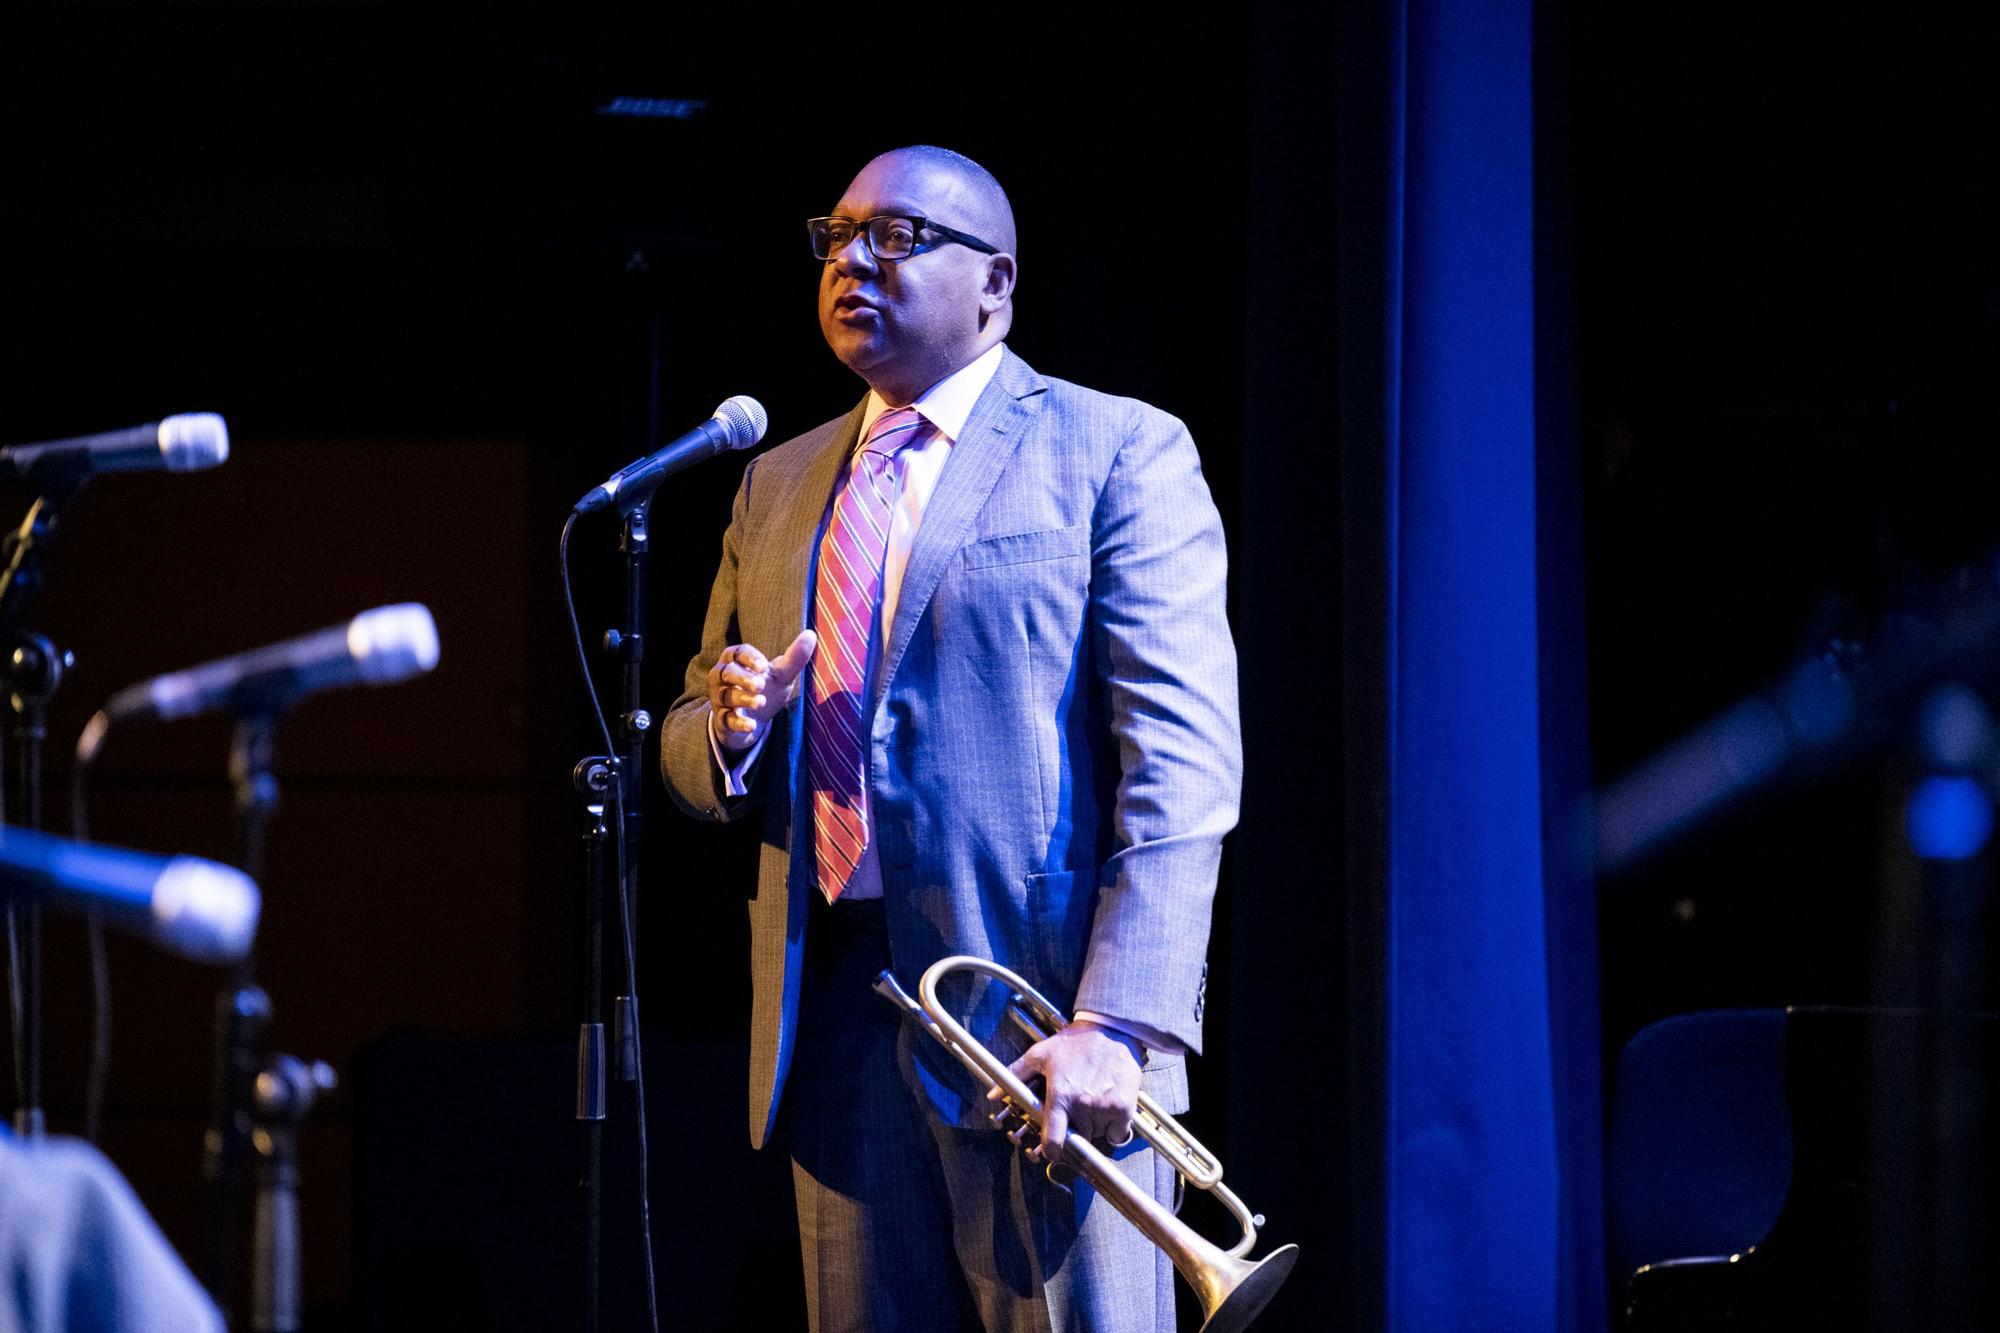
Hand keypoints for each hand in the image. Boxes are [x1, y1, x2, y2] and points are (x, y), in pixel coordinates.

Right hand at [708, 631, 815, 751]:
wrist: (755, 721)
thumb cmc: (766, 690)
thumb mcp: (781, 675)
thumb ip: (794, 658)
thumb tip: (811, 634)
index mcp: (736, 661)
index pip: (737, 652)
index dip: (749, 658)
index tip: (764, 667)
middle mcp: (723, 678)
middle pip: (726, 672)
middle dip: (743, 678)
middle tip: (760, 685)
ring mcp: (720, 700)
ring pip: (726, 696)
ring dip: (743, 699)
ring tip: (760, 702)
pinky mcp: (722, 721)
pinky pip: (725, 720)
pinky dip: (738, 722)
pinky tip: (751, 725)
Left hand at [994, 1020, 1141, 1165]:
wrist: (1112, 1031)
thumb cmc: (1075, 1042)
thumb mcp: (1040, 1054)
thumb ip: (1015, 1075)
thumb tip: (992, 1093)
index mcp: (1060, 1095)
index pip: (1054, 1138)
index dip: (1051, 1151)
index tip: (1052, 1152)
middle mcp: (1082, 1104)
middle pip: (1077, 1137)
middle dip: (1075, 1129)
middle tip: (1077, 1110)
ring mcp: (1104, 1108)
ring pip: (1097, 1135)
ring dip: (1094, 1126)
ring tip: (1093, 1102)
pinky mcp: (1124, 1108)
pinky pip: (1117, 1132)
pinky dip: (1114, 1126)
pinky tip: (1109, 1107)